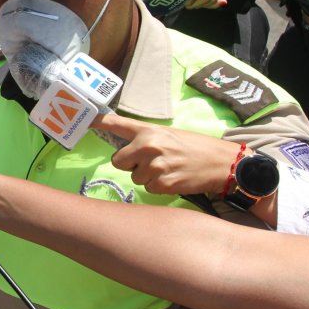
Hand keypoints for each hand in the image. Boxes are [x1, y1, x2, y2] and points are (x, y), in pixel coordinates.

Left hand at [93, 112, 242, 196]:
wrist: (223, 163)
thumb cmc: (194, 147)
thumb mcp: (168, 134)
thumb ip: (144, 138)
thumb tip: (123, 148)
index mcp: (148, 130)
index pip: (116, 124)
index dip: (97, 122)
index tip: (85, 119)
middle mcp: (148, 145)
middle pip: (118, 161)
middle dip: (130, 164)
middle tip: (151, 162)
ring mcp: (155, 165)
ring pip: (135, 177)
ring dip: (147, 177)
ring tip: (168, 169)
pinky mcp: (164, 184)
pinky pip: (149, 189)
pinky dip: (159, 187)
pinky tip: (174, 179)